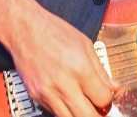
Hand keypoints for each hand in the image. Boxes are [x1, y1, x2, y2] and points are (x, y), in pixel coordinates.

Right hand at [0, 0, 118, 116]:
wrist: (23, 28)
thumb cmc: (52, 31)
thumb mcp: (84, 44)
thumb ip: (100, 68)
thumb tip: (113, 86)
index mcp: (80, 68)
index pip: (103, 99)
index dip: (108, 100)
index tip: (107, 97)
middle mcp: (64, 84)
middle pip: (87, 116)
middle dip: (97, 114)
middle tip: (98, 108)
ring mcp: (48, 92)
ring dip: (79, 113)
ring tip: (83, 103)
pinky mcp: (36, 96)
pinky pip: (54, 112)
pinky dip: (64, 109)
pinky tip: (66, 97)